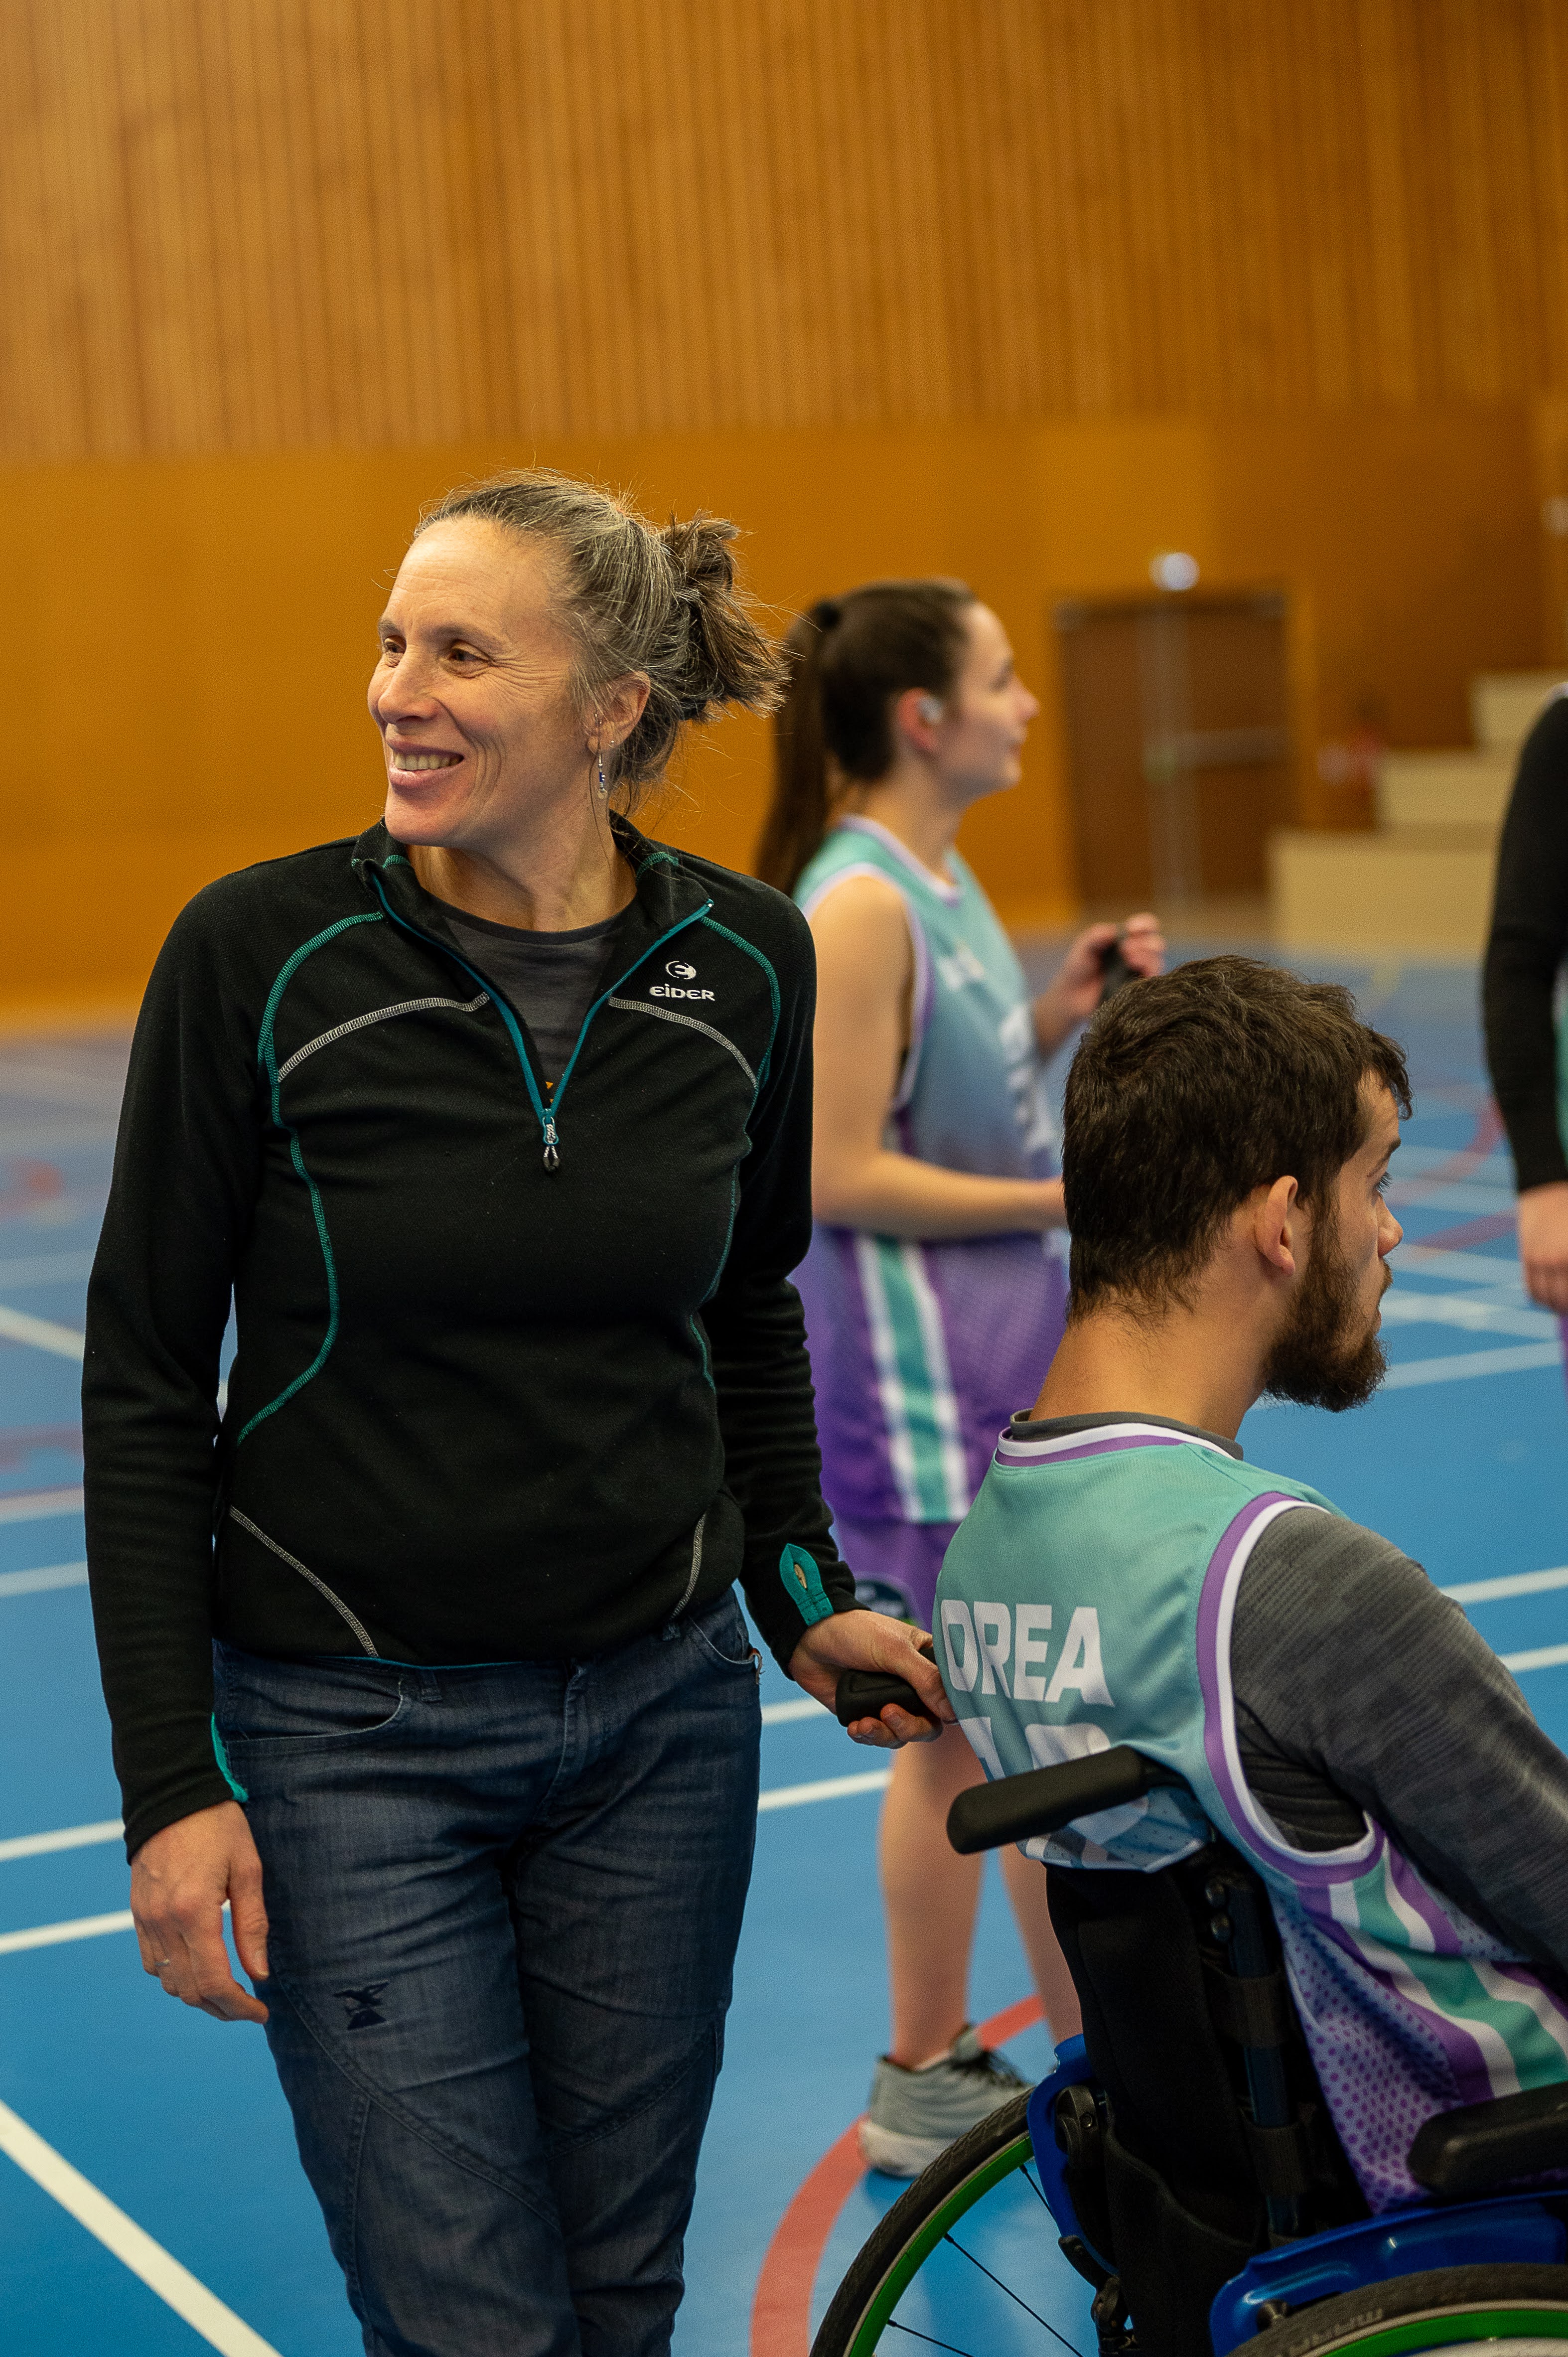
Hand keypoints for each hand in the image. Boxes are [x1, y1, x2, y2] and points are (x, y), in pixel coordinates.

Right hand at [130, 1799, 268, 2023]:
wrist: (172, 1795)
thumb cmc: (218, 1827)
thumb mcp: (248, 1869)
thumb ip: (252, 1925)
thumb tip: (259, 1973)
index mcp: (194, 1912)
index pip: (214, 1981)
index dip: (238, 2007)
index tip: (260, 2012)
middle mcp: (164, 1922)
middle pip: (188, 1990)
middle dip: (221, 2008)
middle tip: (248, 2007)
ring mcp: (145, 1920)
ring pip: (167, 1982)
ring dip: (197, 1995)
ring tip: (228, 1990)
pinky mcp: (138, 1914)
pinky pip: (151, 1962)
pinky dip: (174, 1975)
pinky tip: (198, 1966)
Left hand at [787, 1609, 954, 1749]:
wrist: (809, 1638)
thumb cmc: (855, 1632)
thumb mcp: (895, 1650)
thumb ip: (925, 1679)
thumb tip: (954, 1713)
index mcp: (926, 1663)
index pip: (951, 1694)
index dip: (950, 1710)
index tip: (941, 1717)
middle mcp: (911, 1686)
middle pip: (928, 1723)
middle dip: (910, 1726)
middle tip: (889, 1714)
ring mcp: (888, 1701)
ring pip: (902, 1735)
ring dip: (885, 1734)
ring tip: (864, 1724)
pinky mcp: (865, 1713)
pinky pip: (877, 1737)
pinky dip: (868, 1736)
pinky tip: (855, 1727)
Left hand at [1034, 913, 1164, 1052]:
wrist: (1070, 996)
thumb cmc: (1078, 968)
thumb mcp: (1084, 947)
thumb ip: (1096, 936)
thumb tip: (1114, 931)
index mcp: (1127, 939)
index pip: (1147, 927)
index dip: (1144, 925)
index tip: (1131, 929)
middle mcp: (1137, 955)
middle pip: (1157, 945)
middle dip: (1144, 944)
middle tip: (1125, 949)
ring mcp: (1138, 974)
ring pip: (1157, 962)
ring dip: (1146, 957)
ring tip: (1128, 960)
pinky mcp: (1137, 992)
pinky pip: (1152, 983)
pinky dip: (1147, 975)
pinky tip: (1134, 973)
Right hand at [1518, 1182, 1567, 1313]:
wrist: (1546, 1194)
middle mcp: (1555, 1259)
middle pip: (1563, 1298)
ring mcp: (1539, 1260)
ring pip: (1547, 1298)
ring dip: (1557, 1307)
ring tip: (1563, 1306)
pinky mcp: (1527, 1259)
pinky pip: (1532, 1289)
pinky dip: (1541, 1300)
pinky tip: (1551, 1301)